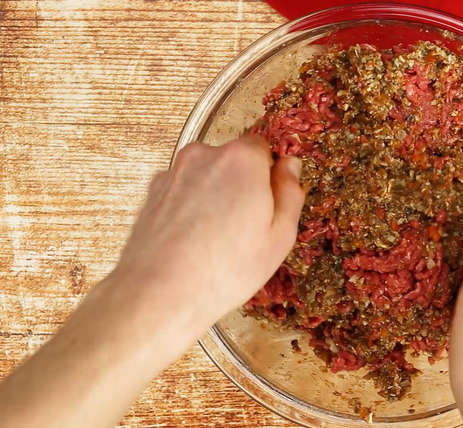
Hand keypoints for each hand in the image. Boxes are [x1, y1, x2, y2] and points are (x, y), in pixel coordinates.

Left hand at [0, 135, 304, 427]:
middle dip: (243, 186)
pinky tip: (194, 242)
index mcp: (242, 158)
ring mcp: (173, 172)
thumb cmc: (227, 269)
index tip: (271, 206)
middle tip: (247, 229)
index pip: (265, 148)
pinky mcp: (152, 192)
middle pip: (235, 161)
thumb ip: (290, 192)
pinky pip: (184, 192)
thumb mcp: (280, 235)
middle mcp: (204, 154)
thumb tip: (290, 166)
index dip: (271, 177)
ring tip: (217, 241)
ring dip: (216, 197)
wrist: (159, 294)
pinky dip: (192, 208)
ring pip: (208, 177)